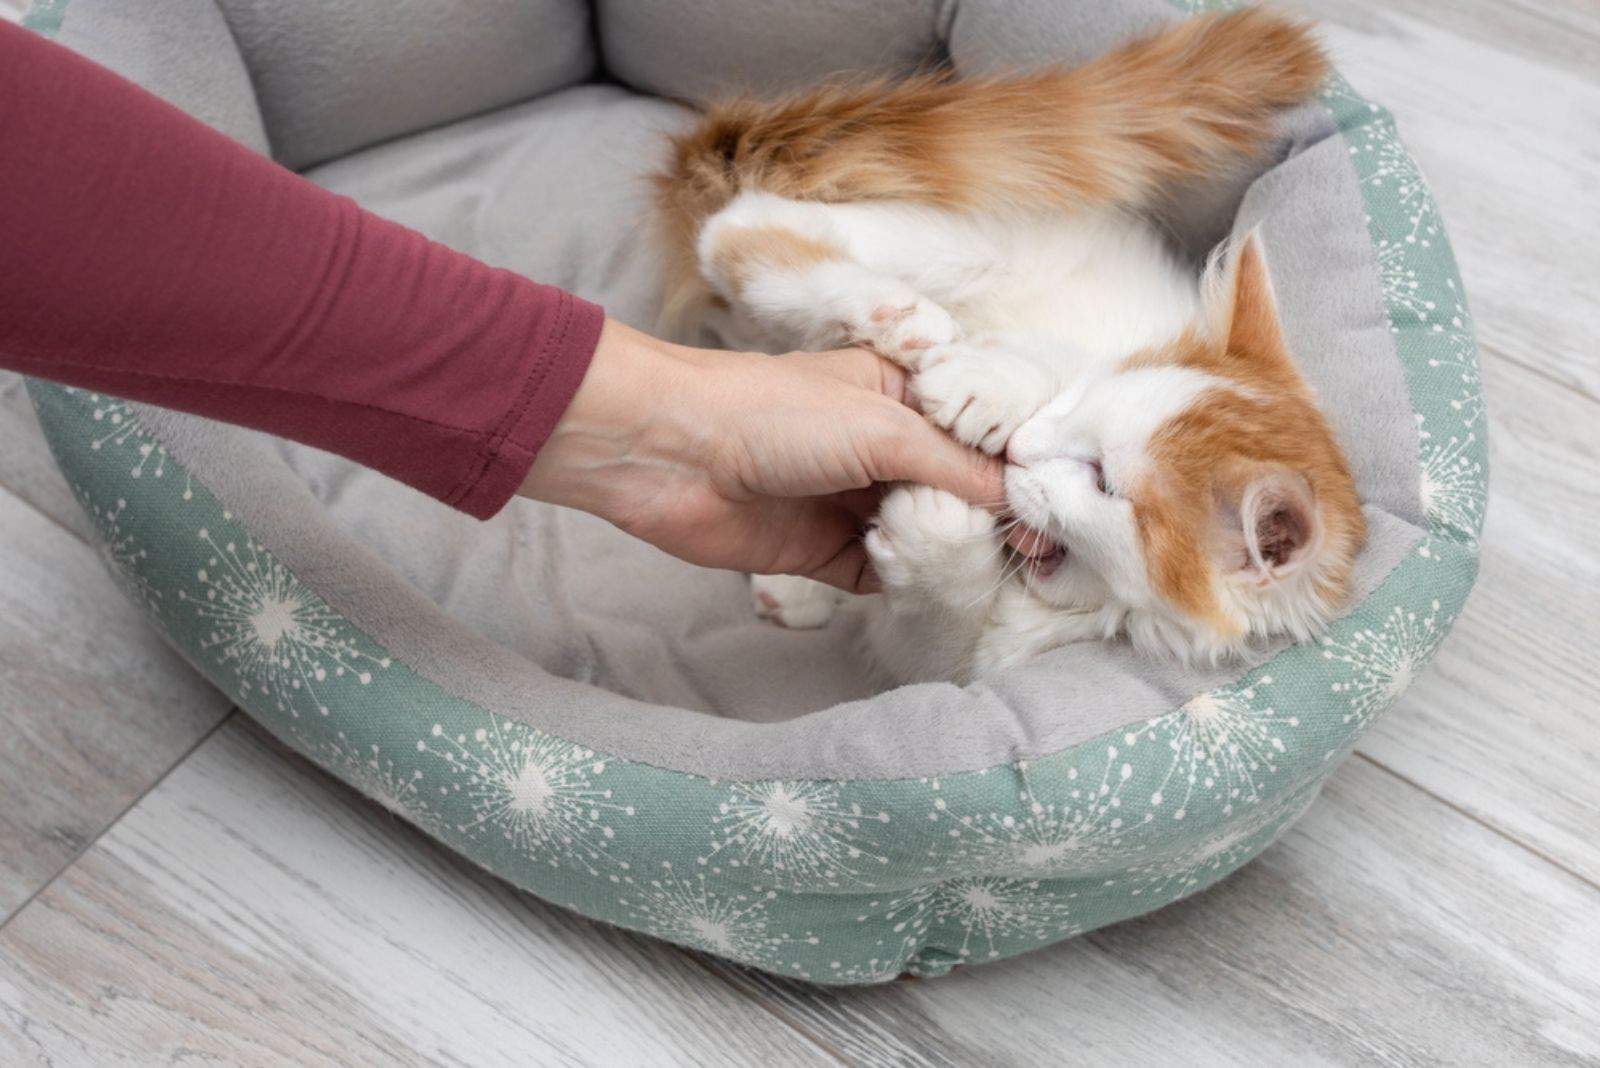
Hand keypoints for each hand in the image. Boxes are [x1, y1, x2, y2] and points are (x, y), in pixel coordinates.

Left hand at [517, 320, 1013, 591]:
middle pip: (956, 487)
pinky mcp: (821, 552)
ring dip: (951, 548)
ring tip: (985, 563)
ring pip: (924, 532)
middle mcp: (881, 446)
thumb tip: (1020, 499)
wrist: (668, 453)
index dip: (1015, 465)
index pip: (976, 432)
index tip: (1055, 501)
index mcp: (899, 393)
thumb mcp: (882, 426)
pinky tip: (927, 578)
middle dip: (991, 515)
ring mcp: (852, 500)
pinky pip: (882, 572)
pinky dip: (907, 578)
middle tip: (1036, 550)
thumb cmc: (772, 412)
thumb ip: (956, 466)